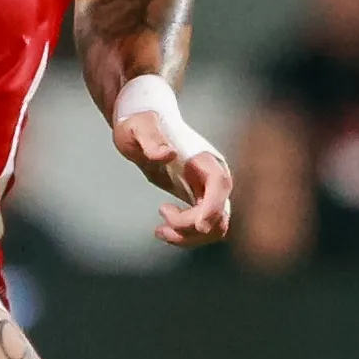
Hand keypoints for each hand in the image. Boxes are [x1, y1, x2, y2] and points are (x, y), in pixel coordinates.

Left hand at [115, 111, 231, 247]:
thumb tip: (167, 154)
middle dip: (192, 227)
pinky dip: (185, 235)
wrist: (141, 125)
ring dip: (189, 237)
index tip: (198, 225)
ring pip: (214, 226)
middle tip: (161, 222)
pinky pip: (202, 227)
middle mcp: (212, 175)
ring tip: (160, 230)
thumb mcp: (138, 127)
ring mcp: (208, 189)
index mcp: (203, 157)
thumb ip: (151, 139)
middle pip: (219, 211)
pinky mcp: (198, 200)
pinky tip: (161, 229)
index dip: (213, 207)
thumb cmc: (139, 122)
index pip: (219, 184)